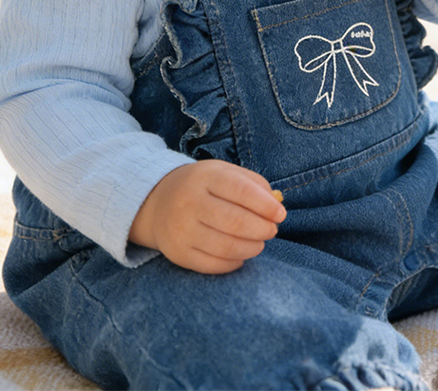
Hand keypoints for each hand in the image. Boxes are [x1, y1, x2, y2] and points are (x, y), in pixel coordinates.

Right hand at [129, 160, 285, 273]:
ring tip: (259, 242)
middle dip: (262, 229)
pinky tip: (241, 254)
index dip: (265, 205)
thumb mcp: (224, 173)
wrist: (157, 202)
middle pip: (235, 221)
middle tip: (271, 230)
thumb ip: (253, 183)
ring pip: (226, 246)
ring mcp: (182, 230)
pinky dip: (234, 262)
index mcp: (205, 177)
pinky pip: (212, 265)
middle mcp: (190, 202)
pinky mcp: (178, 253)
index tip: (280, 214)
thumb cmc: (202, 186)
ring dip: (251, 247)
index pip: (241, 190)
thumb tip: (277, 203)